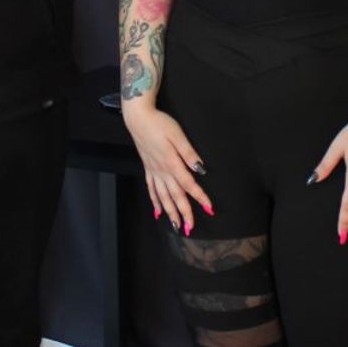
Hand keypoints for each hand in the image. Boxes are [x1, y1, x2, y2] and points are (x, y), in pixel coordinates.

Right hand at [122, 99, 211, 234]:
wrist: (138, 118)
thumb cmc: (159, 124)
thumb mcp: (178, 135)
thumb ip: (189, 153)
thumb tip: (200, 169)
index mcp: (172, 163)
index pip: (189, 184)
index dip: (200, 197)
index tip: (209, 208)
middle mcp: (162, 171)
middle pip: (175, 196)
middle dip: (184, 213)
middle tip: (191, 227)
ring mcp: (153, 171)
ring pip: (162, 197)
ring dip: (170, 212)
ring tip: (177, 226)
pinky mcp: (148, 168)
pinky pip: (151, 189)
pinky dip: (155, 202)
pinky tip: (158, 211)